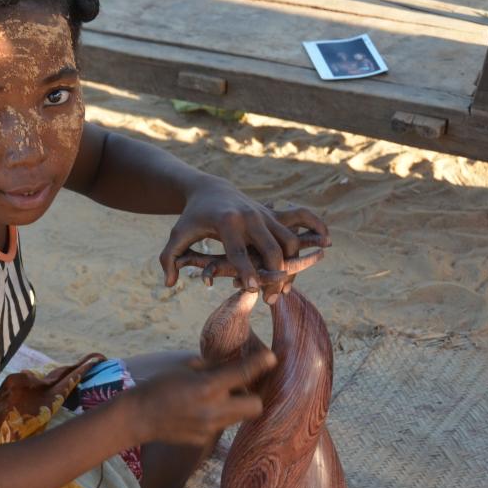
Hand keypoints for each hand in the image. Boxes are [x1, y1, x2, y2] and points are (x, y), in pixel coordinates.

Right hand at [126, 347, 276, 445]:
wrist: (139, 417)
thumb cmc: (159, 386)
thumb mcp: (186, 369)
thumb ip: (213, 368)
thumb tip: (233, 364)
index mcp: (208, 387)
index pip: (245, 373)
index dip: (261, 363)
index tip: (271, 358)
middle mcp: (214, 410)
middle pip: (256, 406)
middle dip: (254, 396)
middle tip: (245, 387)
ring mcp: (210, 428)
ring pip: (240, 418)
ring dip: (236, 406)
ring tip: (221, 398)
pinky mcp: (204, 440)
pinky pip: (221, 426)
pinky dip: (218, 417)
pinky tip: (200, 412)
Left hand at [158, 177, 328, 290]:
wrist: (210, 189)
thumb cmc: (192, 217)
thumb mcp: (177, 236)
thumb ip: (169, 259)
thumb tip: (169, 283)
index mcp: (226, 223)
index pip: (238, 252)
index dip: (246, 271)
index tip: (254, 289)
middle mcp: (250, 217)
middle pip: (270, 248)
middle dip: (274, 273)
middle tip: (272, 297)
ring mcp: (265, 214)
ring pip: (289, 240)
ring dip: (292, 264)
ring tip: (285, 288)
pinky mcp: (274, 214)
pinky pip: (298, 226)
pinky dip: (309, 237)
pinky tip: (319, 249)